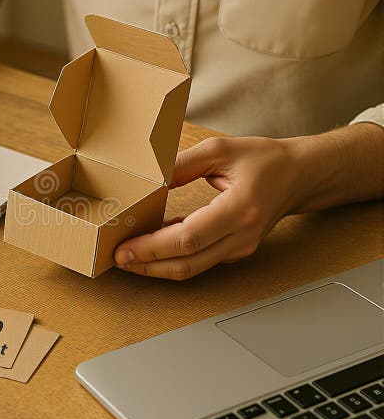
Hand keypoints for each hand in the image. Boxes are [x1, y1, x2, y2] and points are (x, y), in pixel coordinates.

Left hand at [113, 136, 304, 279]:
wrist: (301, 175)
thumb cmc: (265, 160)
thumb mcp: (220, 150)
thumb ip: (182, 164)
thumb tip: (148, 179)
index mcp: (239, 210)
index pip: (189, 239)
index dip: (153, 248)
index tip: (126, 247)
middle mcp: (241, 236)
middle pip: (187, 263)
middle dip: (148, 264)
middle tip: (118, 258)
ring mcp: (240, 248)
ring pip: (192, 268)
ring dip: (157, 266)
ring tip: (129, 256)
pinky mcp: (235, 251)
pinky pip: (199, 260)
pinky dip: (173, 258)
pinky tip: (152, 247)